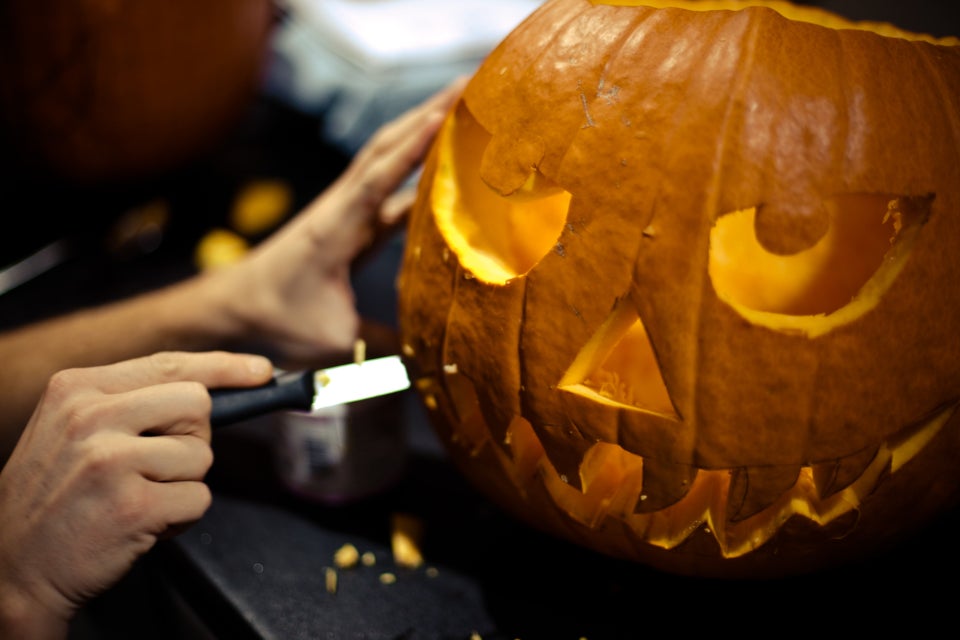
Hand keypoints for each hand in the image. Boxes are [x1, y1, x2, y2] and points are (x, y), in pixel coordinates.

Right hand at [0, 351, 272, 637]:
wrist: (12, 568)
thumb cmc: (54, 498)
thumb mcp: (72, 430)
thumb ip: (128, 403)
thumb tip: (206, 390)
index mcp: (77, 389)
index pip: (169, 364)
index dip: (223, 367)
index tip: (260, 370)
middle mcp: (91, 417)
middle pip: (197, 405)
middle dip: (192, 438)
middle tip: (157, 465)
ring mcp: (111, 461)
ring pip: (201, 455)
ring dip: (182, 483)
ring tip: (138, 497)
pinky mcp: (133, 505)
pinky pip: (199, 498)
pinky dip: (180, 517)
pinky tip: (141, 523)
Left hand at [205, 77, 467, 364]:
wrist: (234, 306)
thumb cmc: (276, 318)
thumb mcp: (333, 339)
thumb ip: (381, 345)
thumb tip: (429, 359)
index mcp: (336, 226)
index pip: (380, 176)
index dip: (414, 145)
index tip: (447, 112)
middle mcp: (341, 206)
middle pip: (388, 146)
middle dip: (427, 113)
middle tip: (468, 85)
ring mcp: (345, 209)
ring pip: (387, 157)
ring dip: (421, 128)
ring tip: (461, 103)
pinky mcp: (350, 221)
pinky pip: (389, 185)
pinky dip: (416, 167)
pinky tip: (443, 161)